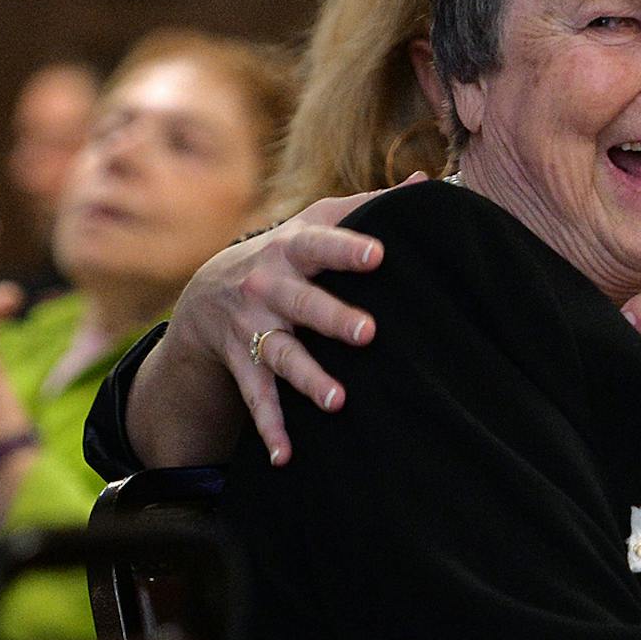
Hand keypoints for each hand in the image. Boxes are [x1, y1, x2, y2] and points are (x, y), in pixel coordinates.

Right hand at [161, 174, 424, 464]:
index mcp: (292, 250)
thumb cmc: (290, 253)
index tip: (379, 254)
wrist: (210, 289)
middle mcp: (269, 289)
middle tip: (368, 332)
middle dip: (332, 318)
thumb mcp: (317, 222)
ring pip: (281, 356)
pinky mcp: (244, 365)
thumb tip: (430, 182)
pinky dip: (271, 430)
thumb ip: (369, 206)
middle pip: (303, 304)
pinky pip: (257, 400)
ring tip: (336, 400)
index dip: (347, 249)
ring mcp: (253, 329)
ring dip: (307, 379)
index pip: (320, 244)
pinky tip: (286, 457)